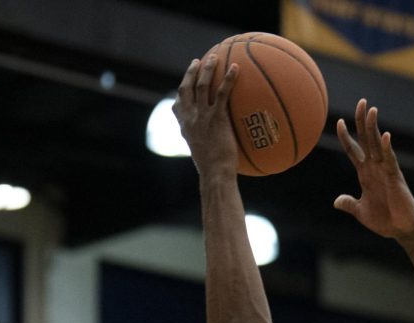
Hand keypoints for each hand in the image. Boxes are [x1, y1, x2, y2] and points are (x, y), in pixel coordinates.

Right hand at [173, 55, 239, 177]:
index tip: (184, 83)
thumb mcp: (203, 157)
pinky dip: (229, 78)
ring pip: (202, 85)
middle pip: (186, 88)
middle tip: (197, 62)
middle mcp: (191, 119)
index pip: (177, 106)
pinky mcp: (217, 118)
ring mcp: (202, 117)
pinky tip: (236, 68)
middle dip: (191, 73)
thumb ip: (206, 145)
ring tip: (215, 57)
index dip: (181, 93)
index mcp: (186, 128)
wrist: (215, 174)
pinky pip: (223, 93)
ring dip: (208, 69)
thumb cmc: (212, 171)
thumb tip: (216, 146)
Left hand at [333, 99, 413, 239]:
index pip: (354, 150)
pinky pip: (390, 160)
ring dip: (373, 128)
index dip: (346, 137)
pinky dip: (387, 148)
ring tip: (371, 110)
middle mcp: (375, 168)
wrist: (401, 229)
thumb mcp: (360, 211)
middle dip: (362, 121)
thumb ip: (349, 204)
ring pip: (378, 144)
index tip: (339, 122)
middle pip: (367, 139)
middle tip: (361, 101)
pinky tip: (385, 136)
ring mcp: (385, 170)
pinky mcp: (395, 177)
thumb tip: (336, 201)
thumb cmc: (385, 219)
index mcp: (365, 174)